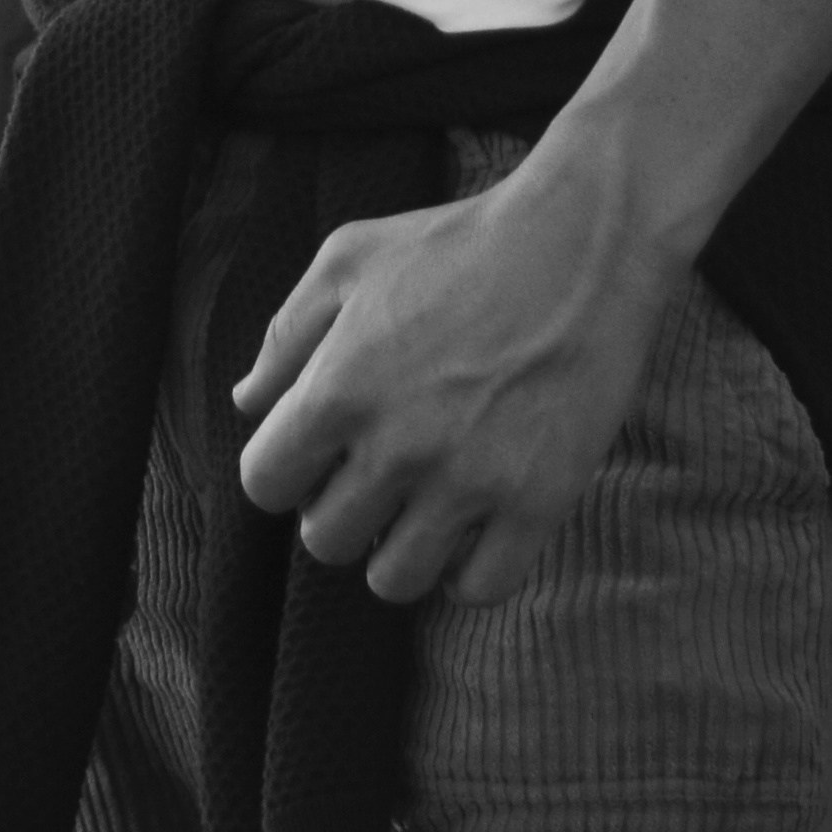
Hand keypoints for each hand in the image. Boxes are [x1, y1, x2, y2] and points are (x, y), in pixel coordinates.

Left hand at [228, 160, 679, 607]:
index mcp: (339, 388)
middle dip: (341, 512)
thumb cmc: (458, 243)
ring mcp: (469, 481)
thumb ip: (287, 334)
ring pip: (395, 580)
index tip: (317, 456)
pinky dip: (470, 572)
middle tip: (377, 479)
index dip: (284, 472)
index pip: (266, 483)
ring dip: (400, 550)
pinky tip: (475, 529)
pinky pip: (481, 589)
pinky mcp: (538, 501)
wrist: (583, 243)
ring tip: (423, 510)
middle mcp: (397, 446)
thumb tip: (249, 402)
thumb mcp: (350, 260)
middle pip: (326, 540)